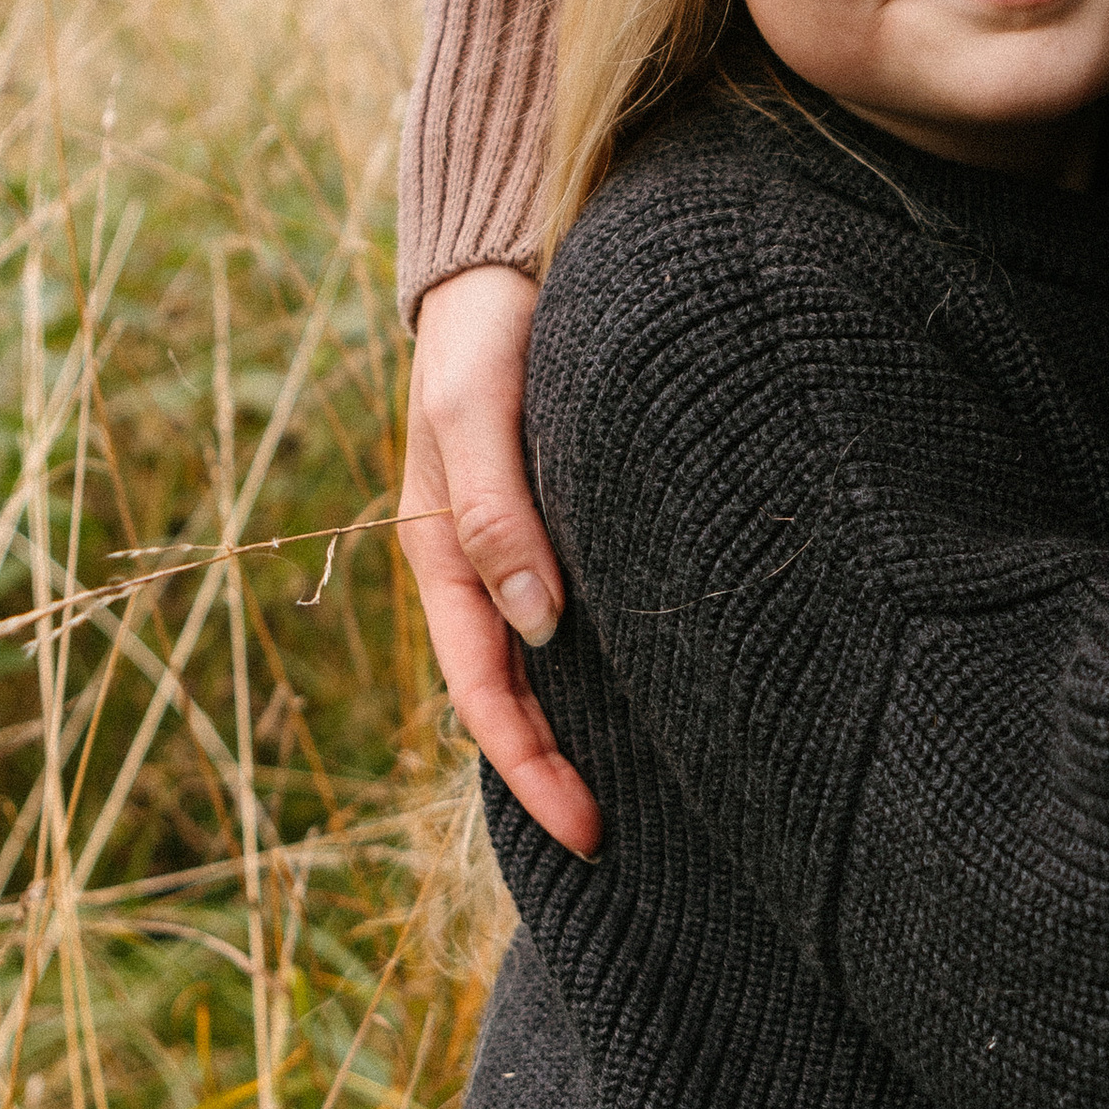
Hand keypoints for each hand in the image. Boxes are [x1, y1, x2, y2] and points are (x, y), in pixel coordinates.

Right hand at [399, 264, 602, 859]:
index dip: (527, 766)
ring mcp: (526, 552)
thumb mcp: (477, 411)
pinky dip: (611, 670)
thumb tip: (536, 624)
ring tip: (653, 798)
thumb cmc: (485, 335)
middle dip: (555, 774)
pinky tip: (665, 700)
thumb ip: (496, 509)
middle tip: (615, 842)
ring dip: (586, 732)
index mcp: (442, 557)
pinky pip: (585, 621)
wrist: (507, 265)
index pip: (482, 692)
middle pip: (513, 699)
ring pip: (550, 669)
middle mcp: (483, 569)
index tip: (586, 827)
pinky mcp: (572, 526)